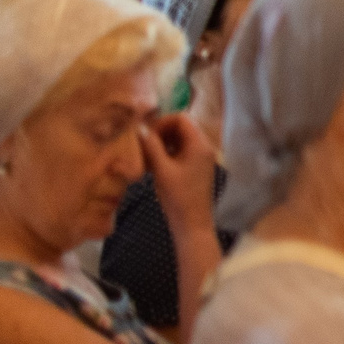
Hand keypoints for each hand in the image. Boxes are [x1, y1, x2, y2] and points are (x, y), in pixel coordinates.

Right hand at [140, 114, 217, 230]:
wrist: (192, 225)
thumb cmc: (178, 198)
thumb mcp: (161, 170)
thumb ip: (151, 146)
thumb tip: (140, 128)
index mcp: (200, 144)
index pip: (181, 118)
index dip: (161, 122)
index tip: (146, 135)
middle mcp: (203, 147)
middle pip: (180, 127)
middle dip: (159, 133)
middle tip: (143, 145)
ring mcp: (200, 158)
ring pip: (178, 140)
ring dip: (160, 145)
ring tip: (144, 157)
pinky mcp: (195, 168)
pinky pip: (179, 153)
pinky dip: (165, 155)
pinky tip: (150, 166)